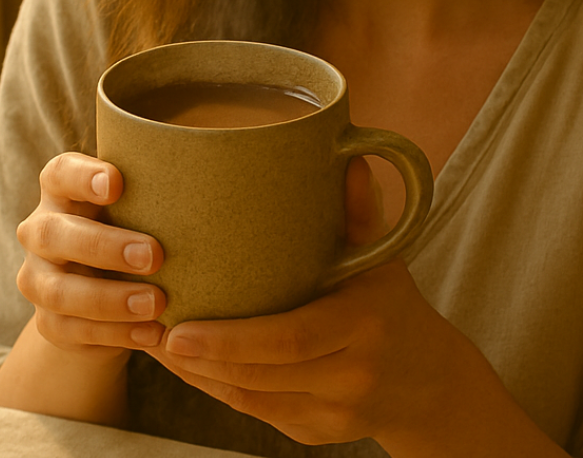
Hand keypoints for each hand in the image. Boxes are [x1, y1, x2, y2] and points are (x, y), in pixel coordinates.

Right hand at [15, 152, 167, 363]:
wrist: (105, 287)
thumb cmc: (133, 225)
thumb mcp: (138, 205)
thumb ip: (154, 193)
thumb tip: (210, 182)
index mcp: (61, 190)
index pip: (60, 172)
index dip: (82, 176)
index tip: (116, 183)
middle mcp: (40, 231)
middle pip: (54, 234)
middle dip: (104, 246)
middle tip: (154, 256)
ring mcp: (37, 279)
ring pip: (60, 290)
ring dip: (111, 298)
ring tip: (157, 302)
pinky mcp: (48, 323)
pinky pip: (75, 330)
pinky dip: (117, 333)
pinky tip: (154, 331)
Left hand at [150, 157, 475, 448]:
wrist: (429, 382)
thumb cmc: (394, 304)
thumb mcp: (383, 258)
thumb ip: (361, 210)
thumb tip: (348, 153)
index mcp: (362, 325)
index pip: (289, 339)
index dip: (231, 340)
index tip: (180, 330)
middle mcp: (349, 375)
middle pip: (262, 374)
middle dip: (202, 359)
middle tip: (153, 331)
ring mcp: (332, 413)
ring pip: (251, 399)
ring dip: (201, 376)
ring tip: (157, 345)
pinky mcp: (316, 433)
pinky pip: (258, 413)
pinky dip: (220, 390)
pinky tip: (192, 367)